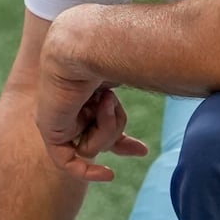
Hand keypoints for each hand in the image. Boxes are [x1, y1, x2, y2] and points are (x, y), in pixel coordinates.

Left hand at [32, 8, 148, 183]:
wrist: (83, 45)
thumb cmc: (111, 52)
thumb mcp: (128, 77)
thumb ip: (134, 97)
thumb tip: (169, 88)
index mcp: (89, 92)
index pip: (104, 124)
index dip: (122, 140)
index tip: (141, 151)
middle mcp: (74, 106)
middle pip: (102, 138)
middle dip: (117, 135)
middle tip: (129, 133)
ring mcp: (61, 118)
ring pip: (93, 146)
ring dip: (107, 127)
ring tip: (103, 100)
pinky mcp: (50, 129)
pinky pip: (67, 162)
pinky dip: (86, 171)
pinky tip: (109, 175)